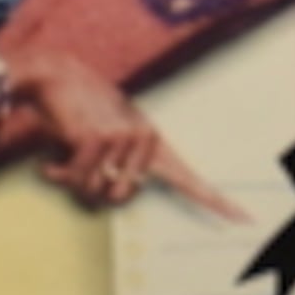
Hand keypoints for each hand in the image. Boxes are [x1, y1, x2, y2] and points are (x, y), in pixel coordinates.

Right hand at [3, 44, 243, 223]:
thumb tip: (117, 195)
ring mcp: (124, 138)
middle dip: (94, 193)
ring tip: (64, 161)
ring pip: (96, 192)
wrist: (57, 75)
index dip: (215, 202)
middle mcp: (145, 139)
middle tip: (78, 173)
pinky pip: (76, 180)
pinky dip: (58, 175)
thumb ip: (119, 166)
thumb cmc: (79, 112)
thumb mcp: (108, 136)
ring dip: (72, 182)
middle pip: (122, 198)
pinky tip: (50, 162)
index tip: (243, 219)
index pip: (188, 178)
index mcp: (152, 142)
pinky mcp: (99, 139)